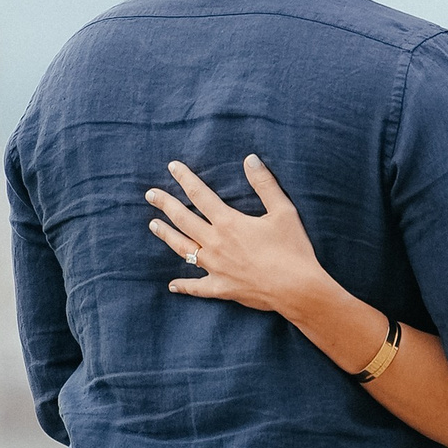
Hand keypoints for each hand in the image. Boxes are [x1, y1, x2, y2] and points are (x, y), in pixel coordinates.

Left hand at [146, 156, 326, 318]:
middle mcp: (215, 243)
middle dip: (165, 204)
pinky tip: (172, 285)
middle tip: (150, 194)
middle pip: (183, 219)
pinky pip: (196, 287)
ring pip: (183, 249)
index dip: (185, 179)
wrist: (297, 288)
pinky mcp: (221, 288)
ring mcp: (215, 267)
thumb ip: (264, 184)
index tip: (172, 167)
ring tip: (153, 225)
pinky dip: (183, 286)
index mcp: (228, 222)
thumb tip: (250, 159)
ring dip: (167, 235)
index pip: (200, 195)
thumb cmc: (292, 249)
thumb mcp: (284, 211)